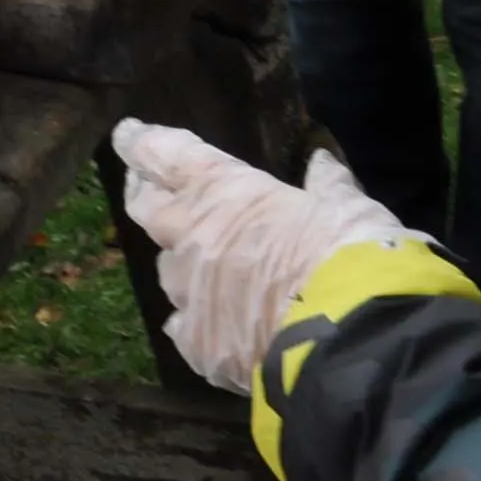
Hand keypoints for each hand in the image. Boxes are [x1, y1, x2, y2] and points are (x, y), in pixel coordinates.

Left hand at [110, 119, 422, 393]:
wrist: (350, 340)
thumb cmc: (350, 256)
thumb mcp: (348, 209)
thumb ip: (329, 185)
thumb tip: (322, 162)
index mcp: (221, 191)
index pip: (161, 154)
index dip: (141, 143)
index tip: (130, 136)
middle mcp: (191, 238)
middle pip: (145, 208)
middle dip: (145, 196)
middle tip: (149, 192)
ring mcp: (189, 294)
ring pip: (169, 272)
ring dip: (185, 265)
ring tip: (208, 270)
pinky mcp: (198, 345)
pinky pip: (185, 328)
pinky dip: (198, 323)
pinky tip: (217, 327)